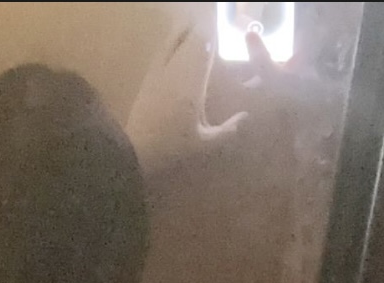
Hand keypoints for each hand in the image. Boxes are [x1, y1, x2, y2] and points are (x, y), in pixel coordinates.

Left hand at [126, 26, 248, 173]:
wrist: (137, 150)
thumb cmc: (173, 148)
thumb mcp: (204, 144)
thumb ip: (227, 131)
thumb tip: (246, 116)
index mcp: (192, 83)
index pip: (204, 48)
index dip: (212, 37)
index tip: (220, 34)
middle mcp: (176, 71)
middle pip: (190, 40)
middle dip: (201, 33)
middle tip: (210, 31)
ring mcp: (160, 71)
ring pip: (174, 41)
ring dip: (186, 34)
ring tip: (195, 31)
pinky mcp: (149, 76)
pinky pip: (162, 51)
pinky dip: (172, 43)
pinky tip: (177, 42)